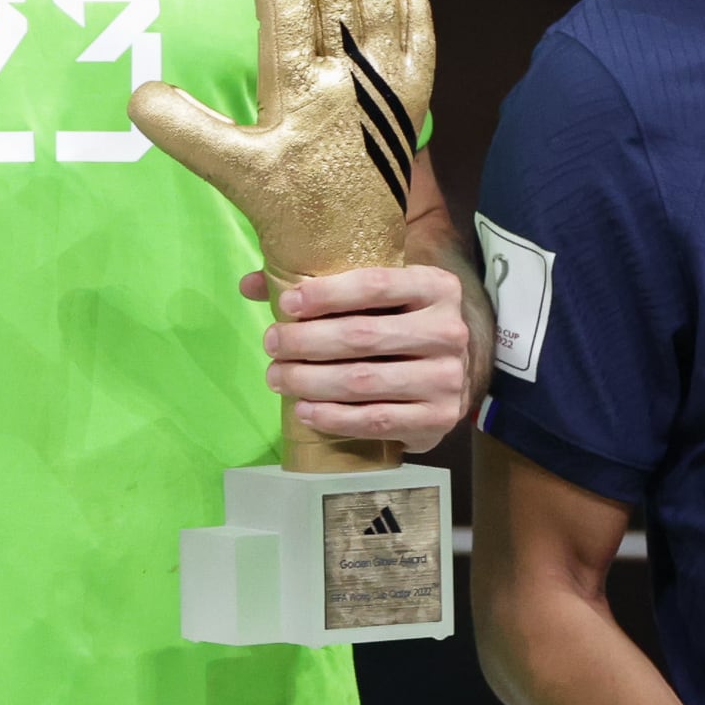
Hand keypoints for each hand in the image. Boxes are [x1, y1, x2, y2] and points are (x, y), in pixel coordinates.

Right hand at [131, 0, 436, 283]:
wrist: (350, 256)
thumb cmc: (285, 209)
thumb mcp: (229, 173)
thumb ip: (184, 132)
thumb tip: (138, 94)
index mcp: (303, 96)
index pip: (292, 12)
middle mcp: (352, 83)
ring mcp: (390, 85)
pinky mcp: (415, 94)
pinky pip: (421, 29)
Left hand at [248, 261, 475, 449]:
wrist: (453, 374)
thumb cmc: (402, 325)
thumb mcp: (378, 296)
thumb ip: (321, 285)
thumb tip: (251, 284)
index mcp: (436, 287)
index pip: (376, 285)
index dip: (327, 294)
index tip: (287, 305)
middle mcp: (448, 330)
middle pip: (363, 336)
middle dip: (306, 341)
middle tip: (272, 344)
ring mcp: (447, 378)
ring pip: (364, 381)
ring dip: (311, 382)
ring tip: (278, 378)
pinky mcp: (438, 418)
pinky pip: (375, 420)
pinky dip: (333, 417)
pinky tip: (304, 410)